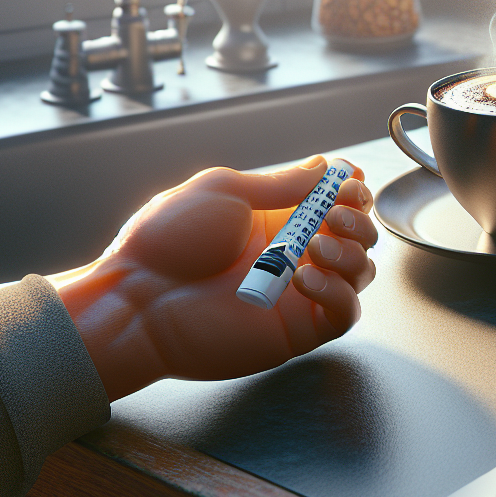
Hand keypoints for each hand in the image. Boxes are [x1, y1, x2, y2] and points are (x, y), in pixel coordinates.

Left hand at [51, 156, 378, 399]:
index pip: (335, 201)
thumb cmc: (165, 243)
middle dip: (358, 218)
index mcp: (276, 218)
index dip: (351, 189)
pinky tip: (306, 278)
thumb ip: (281, 184)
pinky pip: (344, 313)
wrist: (136, 300)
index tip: (350, 181)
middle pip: (357, 235)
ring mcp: (298, 292)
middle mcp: (293, 253)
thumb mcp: (223, 191)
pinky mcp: (298, 329)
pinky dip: (340, 292)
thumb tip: (325, 167)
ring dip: (352, 252)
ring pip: (359, 271)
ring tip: (318, 245)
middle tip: (336, 214)